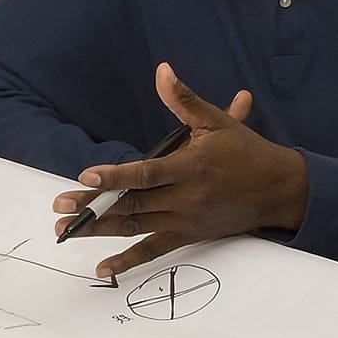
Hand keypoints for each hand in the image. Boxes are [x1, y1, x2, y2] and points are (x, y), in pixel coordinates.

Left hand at [52, 63, 307, 279]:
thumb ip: (183, 100)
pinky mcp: (187, 236)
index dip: (116, 176)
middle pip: (132, 203)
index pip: (146, 173)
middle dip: (93, 206)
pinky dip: (127, 261)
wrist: (278, 190)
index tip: (86, 176)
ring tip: (65, 230)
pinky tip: (100, 267)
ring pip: (135, 227)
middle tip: (59, 206)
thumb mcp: (216, 121)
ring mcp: (184, 220)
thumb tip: (162, 70)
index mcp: (191, 167)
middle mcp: (185, 198)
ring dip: (99, 230)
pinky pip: (153, 251)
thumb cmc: (245, 152)